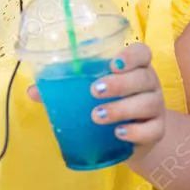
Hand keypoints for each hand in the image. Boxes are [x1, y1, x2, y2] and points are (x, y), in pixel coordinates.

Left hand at [26, 41, 166, 157]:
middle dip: (119, 84)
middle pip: (144, 77)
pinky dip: (136, 132)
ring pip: (147, 103)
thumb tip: (32, 91)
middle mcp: (149, 83)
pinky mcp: (157, 130)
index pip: (142, 53)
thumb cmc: (108, 104)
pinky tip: (118, 133)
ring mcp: (156, 107)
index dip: (131, 56)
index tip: (112, 63)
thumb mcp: (89, 93)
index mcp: (134, 67)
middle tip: (94, 91)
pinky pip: (153, 130)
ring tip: (96, 115)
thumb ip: (64, 89)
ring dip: (121, 108)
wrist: (132, 137)